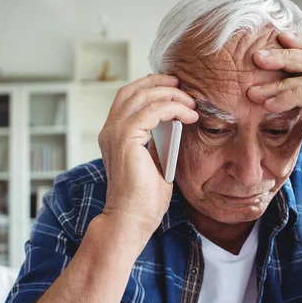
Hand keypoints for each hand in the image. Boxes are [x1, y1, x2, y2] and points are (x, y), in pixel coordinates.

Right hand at [98, 74, 197, 236]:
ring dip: (171, 95)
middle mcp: (110, 130)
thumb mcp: (154, 163)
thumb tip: (174, 125)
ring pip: (143, 96)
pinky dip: (174, 108)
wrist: (132, 220)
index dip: (149, 87)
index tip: (174, 87)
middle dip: (159, 82)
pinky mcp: (126, 138)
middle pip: (132, 90)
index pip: (128, 98)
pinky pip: (153, 110)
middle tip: (182, 84)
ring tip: (191, 102)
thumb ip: (157, 142)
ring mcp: (115, 133)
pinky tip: (189, 115)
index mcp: (114, 135)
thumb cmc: (143, 199)